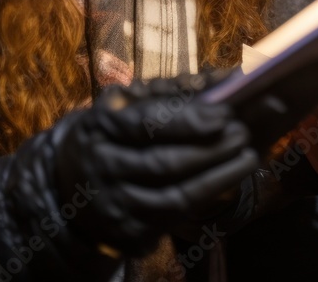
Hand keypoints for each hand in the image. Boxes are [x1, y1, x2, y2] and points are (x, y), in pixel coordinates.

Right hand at [53, 73, 258, 254]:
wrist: (69, 185)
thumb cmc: (111, 134)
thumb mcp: (124, 105)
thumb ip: (168, 93)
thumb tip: (219, 81)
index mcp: (99, 128)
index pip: (146, 124)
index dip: (187, 121)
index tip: (224, 114)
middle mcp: (102, 170)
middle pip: (165, 164)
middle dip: (211, 150)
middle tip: (243, 133)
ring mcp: (113, 208)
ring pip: (174, 198)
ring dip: (218, 178)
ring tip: (247, 157)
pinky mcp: (127, 236)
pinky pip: (173, 221)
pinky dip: (204, 202)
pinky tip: (225, 183)